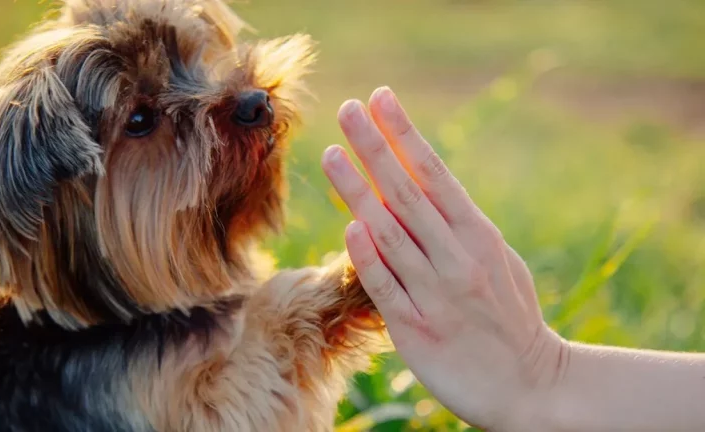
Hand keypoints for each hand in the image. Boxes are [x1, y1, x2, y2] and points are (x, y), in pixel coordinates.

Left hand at [321, 87, 566, 430]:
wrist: (531, 388)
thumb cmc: (509, 317)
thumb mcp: (496, 261)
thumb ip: (459, 227)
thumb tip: (417, 187)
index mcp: (480, 236)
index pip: (435, 174)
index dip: (405, 135)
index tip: (380, 99)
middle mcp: (459, 259)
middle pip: (408, 194)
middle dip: (375, 148)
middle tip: (347, 110)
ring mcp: (438, 295)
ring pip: (391, 234)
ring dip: (358, 191)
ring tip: (332, 154)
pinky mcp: (418, 331)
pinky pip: (387, 287)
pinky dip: (369, 255)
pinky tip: (350, 225)